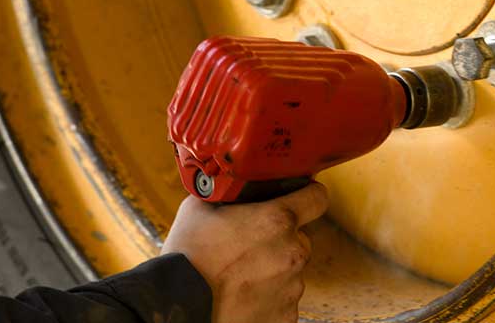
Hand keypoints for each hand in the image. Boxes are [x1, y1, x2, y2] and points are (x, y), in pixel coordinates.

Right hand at [161, 182, 328, 322]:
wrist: (178, 307)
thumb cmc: (187, 258)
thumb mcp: (200, 208)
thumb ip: (226, 193)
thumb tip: (230, 185)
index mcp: (277, 220)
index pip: (316, 198)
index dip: (308, 195)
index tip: (301, 198)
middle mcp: (292, 253)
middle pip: (300, 238)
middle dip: (280, 239)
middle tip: (250, 245)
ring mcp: (292, 287)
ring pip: (291, 270)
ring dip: (273, 269)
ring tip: (240, 274)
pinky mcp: (286, 315)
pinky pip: (283, 299)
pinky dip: (269, 297)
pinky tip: (243, 294)